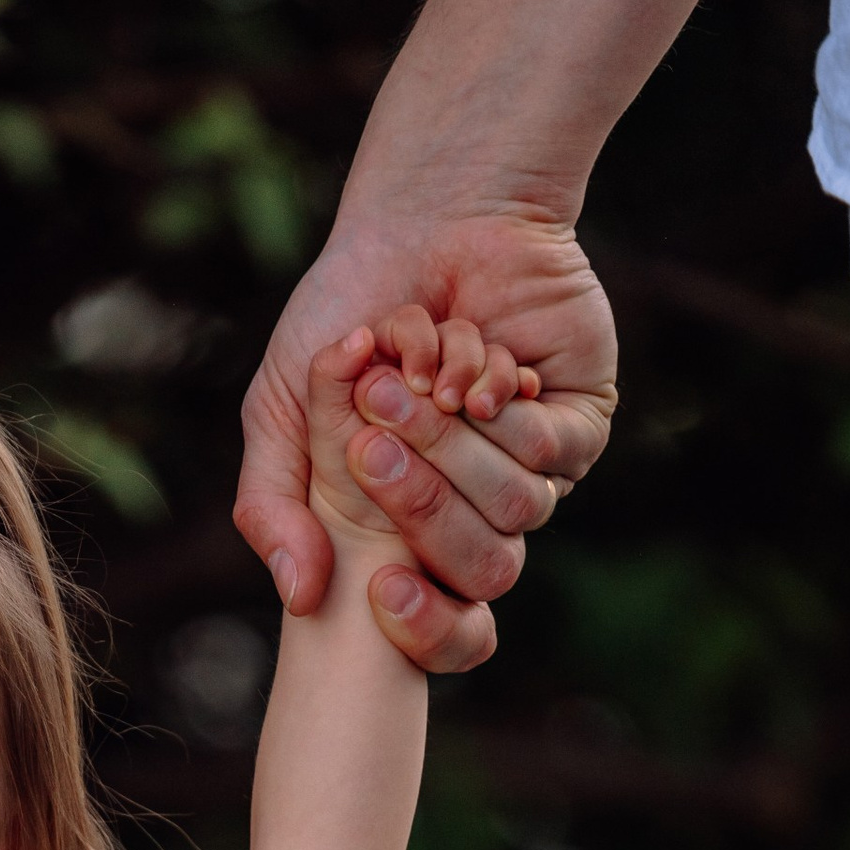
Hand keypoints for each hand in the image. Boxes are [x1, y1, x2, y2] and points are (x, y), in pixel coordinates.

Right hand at [237, 209, 617, 671]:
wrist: (421, 220)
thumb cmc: (346, 315)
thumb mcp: (282, 414)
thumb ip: (271, 507)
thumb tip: (301, 597)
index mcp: (416, 533)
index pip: (450, 627)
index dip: (425, 630)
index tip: (382, 600)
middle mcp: (482, 512)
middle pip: (483, 571)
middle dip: (423, 511)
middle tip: (372, 448)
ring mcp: (536, 468)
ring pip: (516, 510)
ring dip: (450, 448)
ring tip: (408, 384)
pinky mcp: (578, 418)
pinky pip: (549, 453)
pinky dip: (494, 408)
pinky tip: (465, 360)